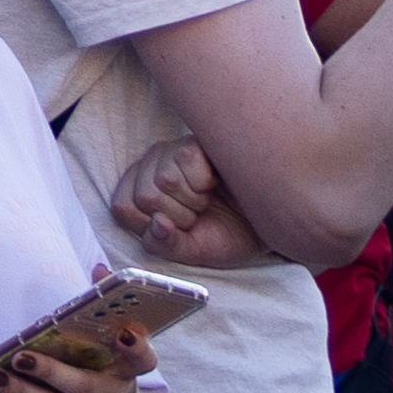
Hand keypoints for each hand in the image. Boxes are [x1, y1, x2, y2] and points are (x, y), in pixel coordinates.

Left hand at [109, 134, 255, 270]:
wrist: (269, 220)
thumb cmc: (228, 233)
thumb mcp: (194, 251)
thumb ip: (166, 245)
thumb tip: (158, 224)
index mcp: (137, 194)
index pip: (122, 208)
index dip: (154, 226)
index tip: (180, 227)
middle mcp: (147, 168)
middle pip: (144, 196)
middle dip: (179, 215)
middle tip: (201, 212)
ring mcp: (168, 152)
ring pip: (164, 180)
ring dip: (194, 199)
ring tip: (209, 198)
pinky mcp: (193, 141)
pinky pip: (187, 161)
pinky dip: (205, 180)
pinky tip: (216, 181)